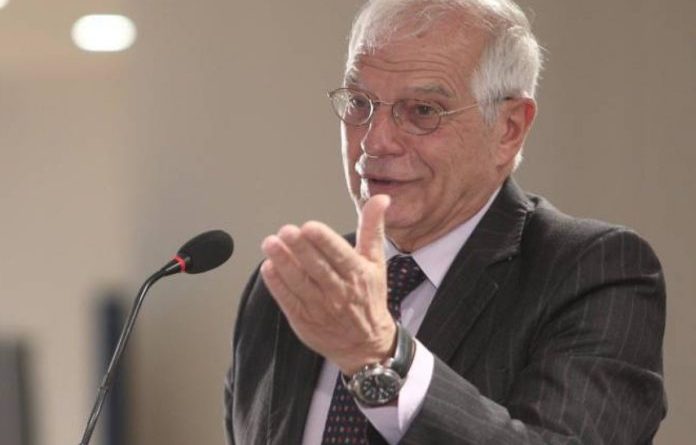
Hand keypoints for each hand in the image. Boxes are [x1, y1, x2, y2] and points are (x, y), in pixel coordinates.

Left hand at [260, 195, 395, 374]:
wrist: (366, 344)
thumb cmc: (369, 297)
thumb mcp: (376, 261)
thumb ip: (372, 228)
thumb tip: (381, 199)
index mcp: (358, 274)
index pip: (339, 255)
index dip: (324, 241)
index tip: (310, 227)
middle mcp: (339, 291)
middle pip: (317, 267)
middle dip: (300, 248)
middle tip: (285, 231)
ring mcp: (320, 307)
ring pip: (299, 282)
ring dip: (283, 262)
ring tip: (270, 244)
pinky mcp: (304, 319)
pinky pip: (288, 300)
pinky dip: (277, 284)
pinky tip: (268, 267)